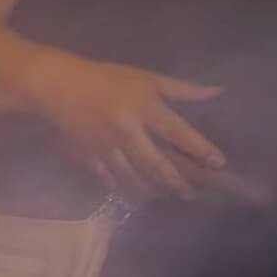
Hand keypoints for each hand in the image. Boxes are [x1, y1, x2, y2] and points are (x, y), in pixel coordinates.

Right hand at [25, 54, 225, 199]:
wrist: (57, 88)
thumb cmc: (106, 79)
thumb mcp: (145, 78)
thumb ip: (181, 89)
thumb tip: (217, 92)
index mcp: (144, 108)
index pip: (178, 132)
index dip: (200, 148)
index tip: (219, 163)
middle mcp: (128, 132)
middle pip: (156, 163)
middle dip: (176, 181)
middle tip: (191, 193)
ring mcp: (106, 148)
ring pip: (133, 176)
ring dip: (152, 190)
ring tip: (166, 197)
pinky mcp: (88, 157)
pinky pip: (108, 178)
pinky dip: (123, 188)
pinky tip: (134, 196)